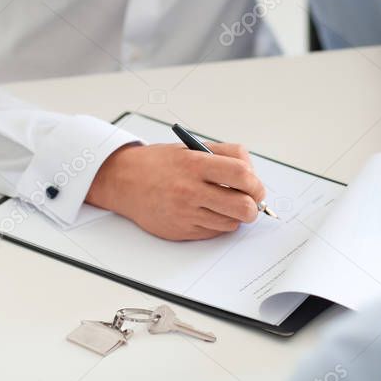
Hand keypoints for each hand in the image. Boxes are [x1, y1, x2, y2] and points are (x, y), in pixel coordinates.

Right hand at [86, 142, 266, 240]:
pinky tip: (208, 211)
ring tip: (225, 204)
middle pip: (243, 207)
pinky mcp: (181, 231)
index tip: (256, 187)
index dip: (256, 183)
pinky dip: (218, 224)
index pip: (242, 175)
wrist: (124, 181)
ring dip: (235, 216)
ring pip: (231, 223)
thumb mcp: (191, 148)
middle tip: (251, 202)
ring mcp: (186, 213)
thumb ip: (225, 154)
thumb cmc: (160, 163)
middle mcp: (191, 190)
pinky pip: (214, 232)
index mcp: (195, 164)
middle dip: (254, 206)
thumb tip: (253, 174)